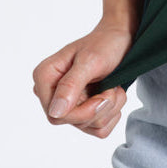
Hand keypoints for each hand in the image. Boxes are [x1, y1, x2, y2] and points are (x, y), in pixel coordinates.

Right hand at [32, 22, 132, 138]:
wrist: (121, 39)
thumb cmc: (105, 43)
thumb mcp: (89, 61)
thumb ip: (71, 85)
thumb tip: (55, 111)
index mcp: (45, 78)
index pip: (55, 115)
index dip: (82, 112)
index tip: (103, 97)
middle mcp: (52, 93)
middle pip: (72, 122)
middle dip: (99, 108)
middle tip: (111, 88)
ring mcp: (68, 103)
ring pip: (88, 126)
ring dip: (109, 108)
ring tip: (113, 87)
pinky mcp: (83, 110)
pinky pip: (98, 129)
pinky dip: (112, 113)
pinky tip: (113, 94)